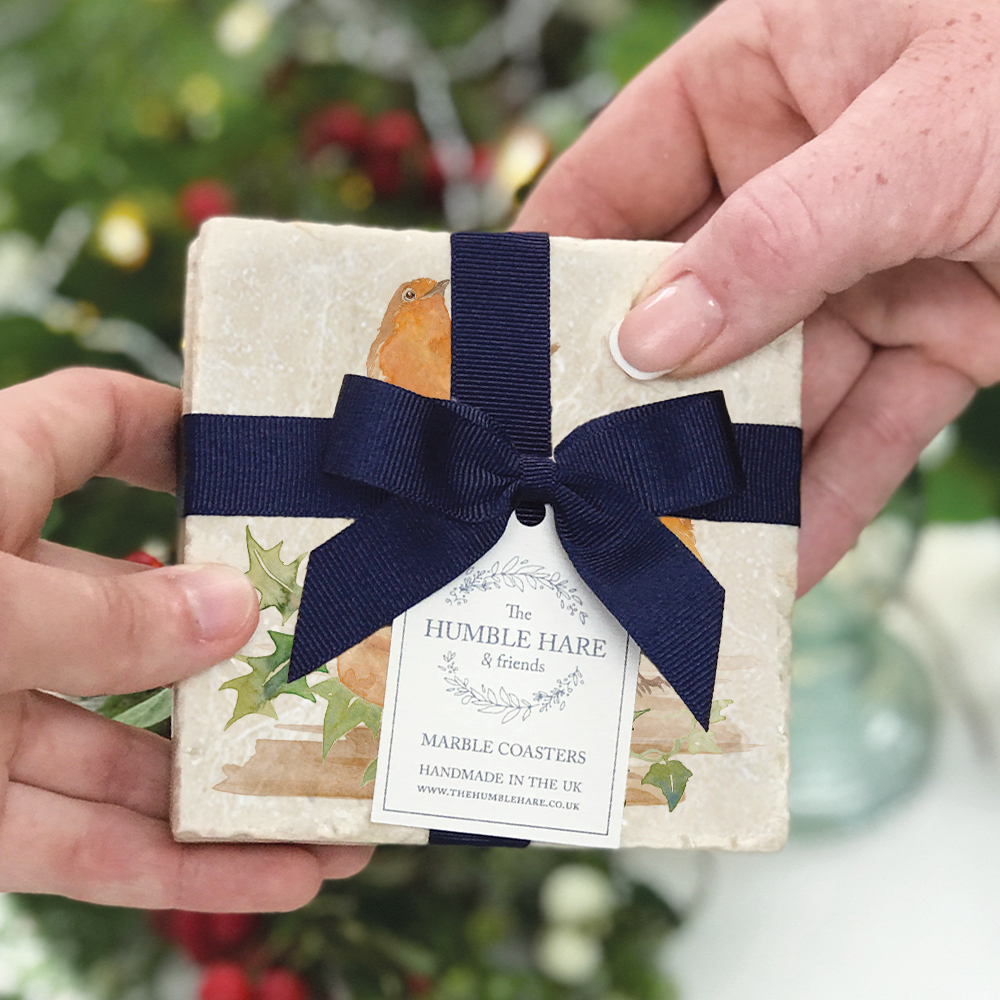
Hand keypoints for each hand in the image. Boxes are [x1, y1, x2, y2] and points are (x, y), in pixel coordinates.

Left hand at [0, 369, 370, 909]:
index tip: (272, 463)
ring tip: (346, 812)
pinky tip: (276, 876)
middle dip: (249, 653)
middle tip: (349, 668)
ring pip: (126, 750)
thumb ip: (104, 620)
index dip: (179, 431)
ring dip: (232, 788)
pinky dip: (171, 866)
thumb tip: (233, 614)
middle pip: (143, 612)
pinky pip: (79, 840)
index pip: (92, 425)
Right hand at [515, 0, 999, 591]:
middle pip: (686, 302)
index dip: (555, 263)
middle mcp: (800, 176)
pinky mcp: (939, 332)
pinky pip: (864, 426)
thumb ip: (775, 238)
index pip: (618, 176)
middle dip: (639, 396)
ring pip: (771, 383)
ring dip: (727, 469)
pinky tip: (781, 562)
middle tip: (578, 480)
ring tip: (670, 547)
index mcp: (769, 78)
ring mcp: (868, 262)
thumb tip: (650, 334)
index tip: (502, 356)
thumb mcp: (924, 134)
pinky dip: (826, 495)